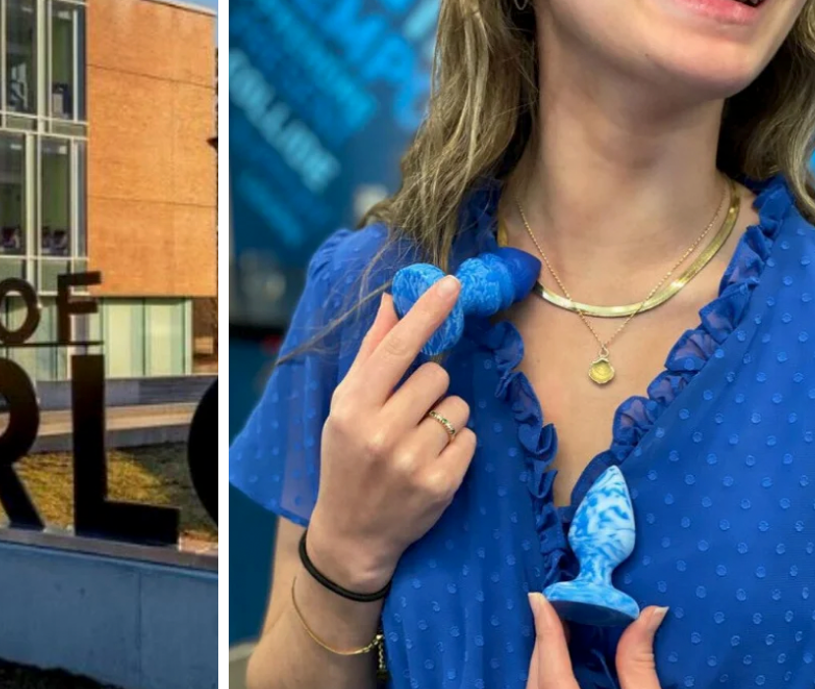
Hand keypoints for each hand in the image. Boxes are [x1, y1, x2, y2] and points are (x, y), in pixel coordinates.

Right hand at [306, 277, 476, 592]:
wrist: (352, 532)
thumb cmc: (346, 459)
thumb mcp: (344, 406)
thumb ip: (371, 355)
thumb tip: (392, 304)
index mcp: (353, 406)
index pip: (397, 348)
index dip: (427, 313)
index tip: (451, 284)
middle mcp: (380, 431)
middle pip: (436, 375)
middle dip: (430, 387)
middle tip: (409, 412)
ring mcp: (411, 460)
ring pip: (458, 407)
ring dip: (446, 417)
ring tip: (419, 439)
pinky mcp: (440, 485)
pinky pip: (470, 439)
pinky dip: (457, 445)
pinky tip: (433, 459)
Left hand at [526, 592, 666, 688]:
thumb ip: (639, 663)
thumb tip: (651, 612)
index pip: (549, 664)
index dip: (545, 628)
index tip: (538, 597)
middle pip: (537, 673)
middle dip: (543, 640)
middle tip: (554, 609)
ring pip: (534, 684)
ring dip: (543, 659)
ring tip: (557, 632)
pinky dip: (545, 674)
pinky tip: (559, 663)